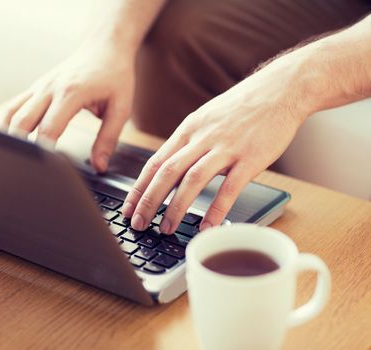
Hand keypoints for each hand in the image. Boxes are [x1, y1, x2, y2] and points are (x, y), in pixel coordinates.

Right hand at [4, 42, 134, 171]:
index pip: (49, 128)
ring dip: (8, 136)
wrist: (104, 46)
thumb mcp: (120, 107)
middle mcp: (50, 88)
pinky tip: (7, 140)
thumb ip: (108, 138)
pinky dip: (7, 123)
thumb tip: (99, 165)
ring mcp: (40, 86)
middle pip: (23, 122)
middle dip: (20, 147)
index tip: (42, 170)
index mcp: (71, 93)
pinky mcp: (36, 87)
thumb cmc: (114, 75)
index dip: (43, 152)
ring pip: (12, 113)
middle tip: (21, 170)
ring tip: (9, 159)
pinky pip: (14, 106)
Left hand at [121, 55, 313, 232]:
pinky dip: (216, 210)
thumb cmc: (242, 107)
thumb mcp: (206, 119)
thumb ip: (189, 143)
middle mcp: (202, 138)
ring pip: (192, 180)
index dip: (139, 188)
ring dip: (176, 208)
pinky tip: (207, 227)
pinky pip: (229, 188)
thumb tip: (171, 168)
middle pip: (167, 172)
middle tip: (139, 224)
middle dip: (149, 201)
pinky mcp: (250, 158)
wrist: (280, 89)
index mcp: (188, 129)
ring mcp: (225, 148)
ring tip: (166, 229)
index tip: (128, 208)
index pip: (155, 162)